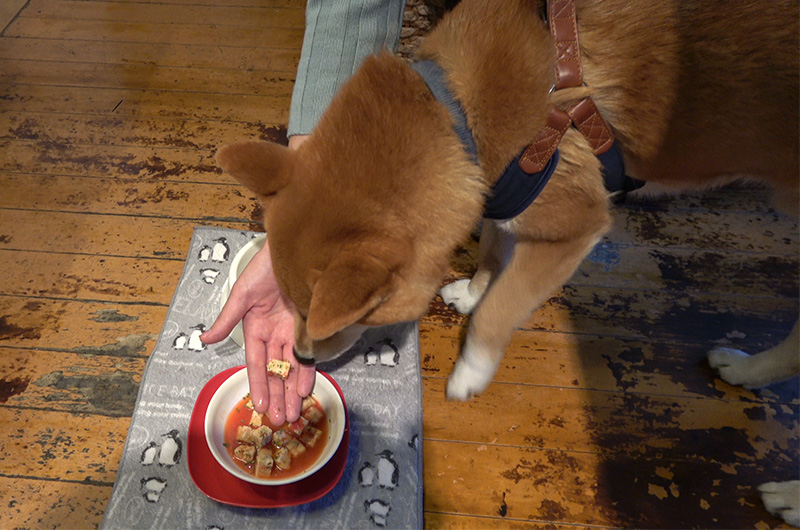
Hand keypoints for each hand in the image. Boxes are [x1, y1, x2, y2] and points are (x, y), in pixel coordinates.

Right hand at [201, 242, 315, 424]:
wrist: (296, 249)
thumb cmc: (265, 267)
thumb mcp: (242, 294)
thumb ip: (227, 319)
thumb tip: (204, 340)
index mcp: (256, 328)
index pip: (256, 363)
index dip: (258, 385)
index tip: (259, 407)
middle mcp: (275, 333)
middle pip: (276, 371)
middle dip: (278, 395)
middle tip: (281, 421)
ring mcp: (294, 330)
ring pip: (293, 367)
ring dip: (292, 390)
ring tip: (294, 413)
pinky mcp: (310, 324)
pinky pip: (309, 352)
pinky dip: (308, 370)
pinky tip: (307, 389)